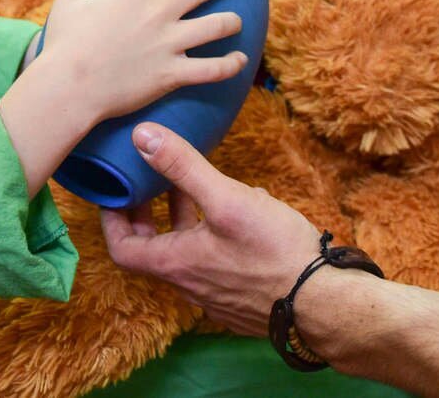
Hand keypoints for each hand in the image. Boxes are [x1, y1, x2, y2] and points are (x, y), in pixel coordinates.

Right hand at [35, 0, 247, 124]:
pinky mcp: (171, 74)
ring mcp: (168, 44)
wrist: (69, 86)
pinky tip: (240, 62)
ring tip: (239, 20)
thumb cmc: (65, 45)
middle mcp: (157, 13)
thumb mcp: (67, 2)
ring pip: (213, 27)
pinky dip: (229, 65)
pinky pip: (210, 69)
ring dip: (231, 22)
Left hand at [101, 123, 323, 334]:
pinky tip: (246, 213)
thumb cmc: (273, 251)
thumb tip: (140, 135)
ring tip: (204, 186)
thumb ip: (182, 166)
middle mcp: (190, 286)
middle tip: (154, 183)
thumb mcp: (226, 198)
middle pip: (156, 249)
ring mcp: (218, 296)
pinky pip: (219, 264)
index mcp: (176, 264)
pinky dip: (218, 236)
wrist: (324, 303)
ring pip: (191, 253)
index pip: (122, 248)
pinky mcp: (243, 299)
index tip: (116, 193)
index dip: (113, 220)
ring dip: (189, 219)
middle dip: (153, 213)